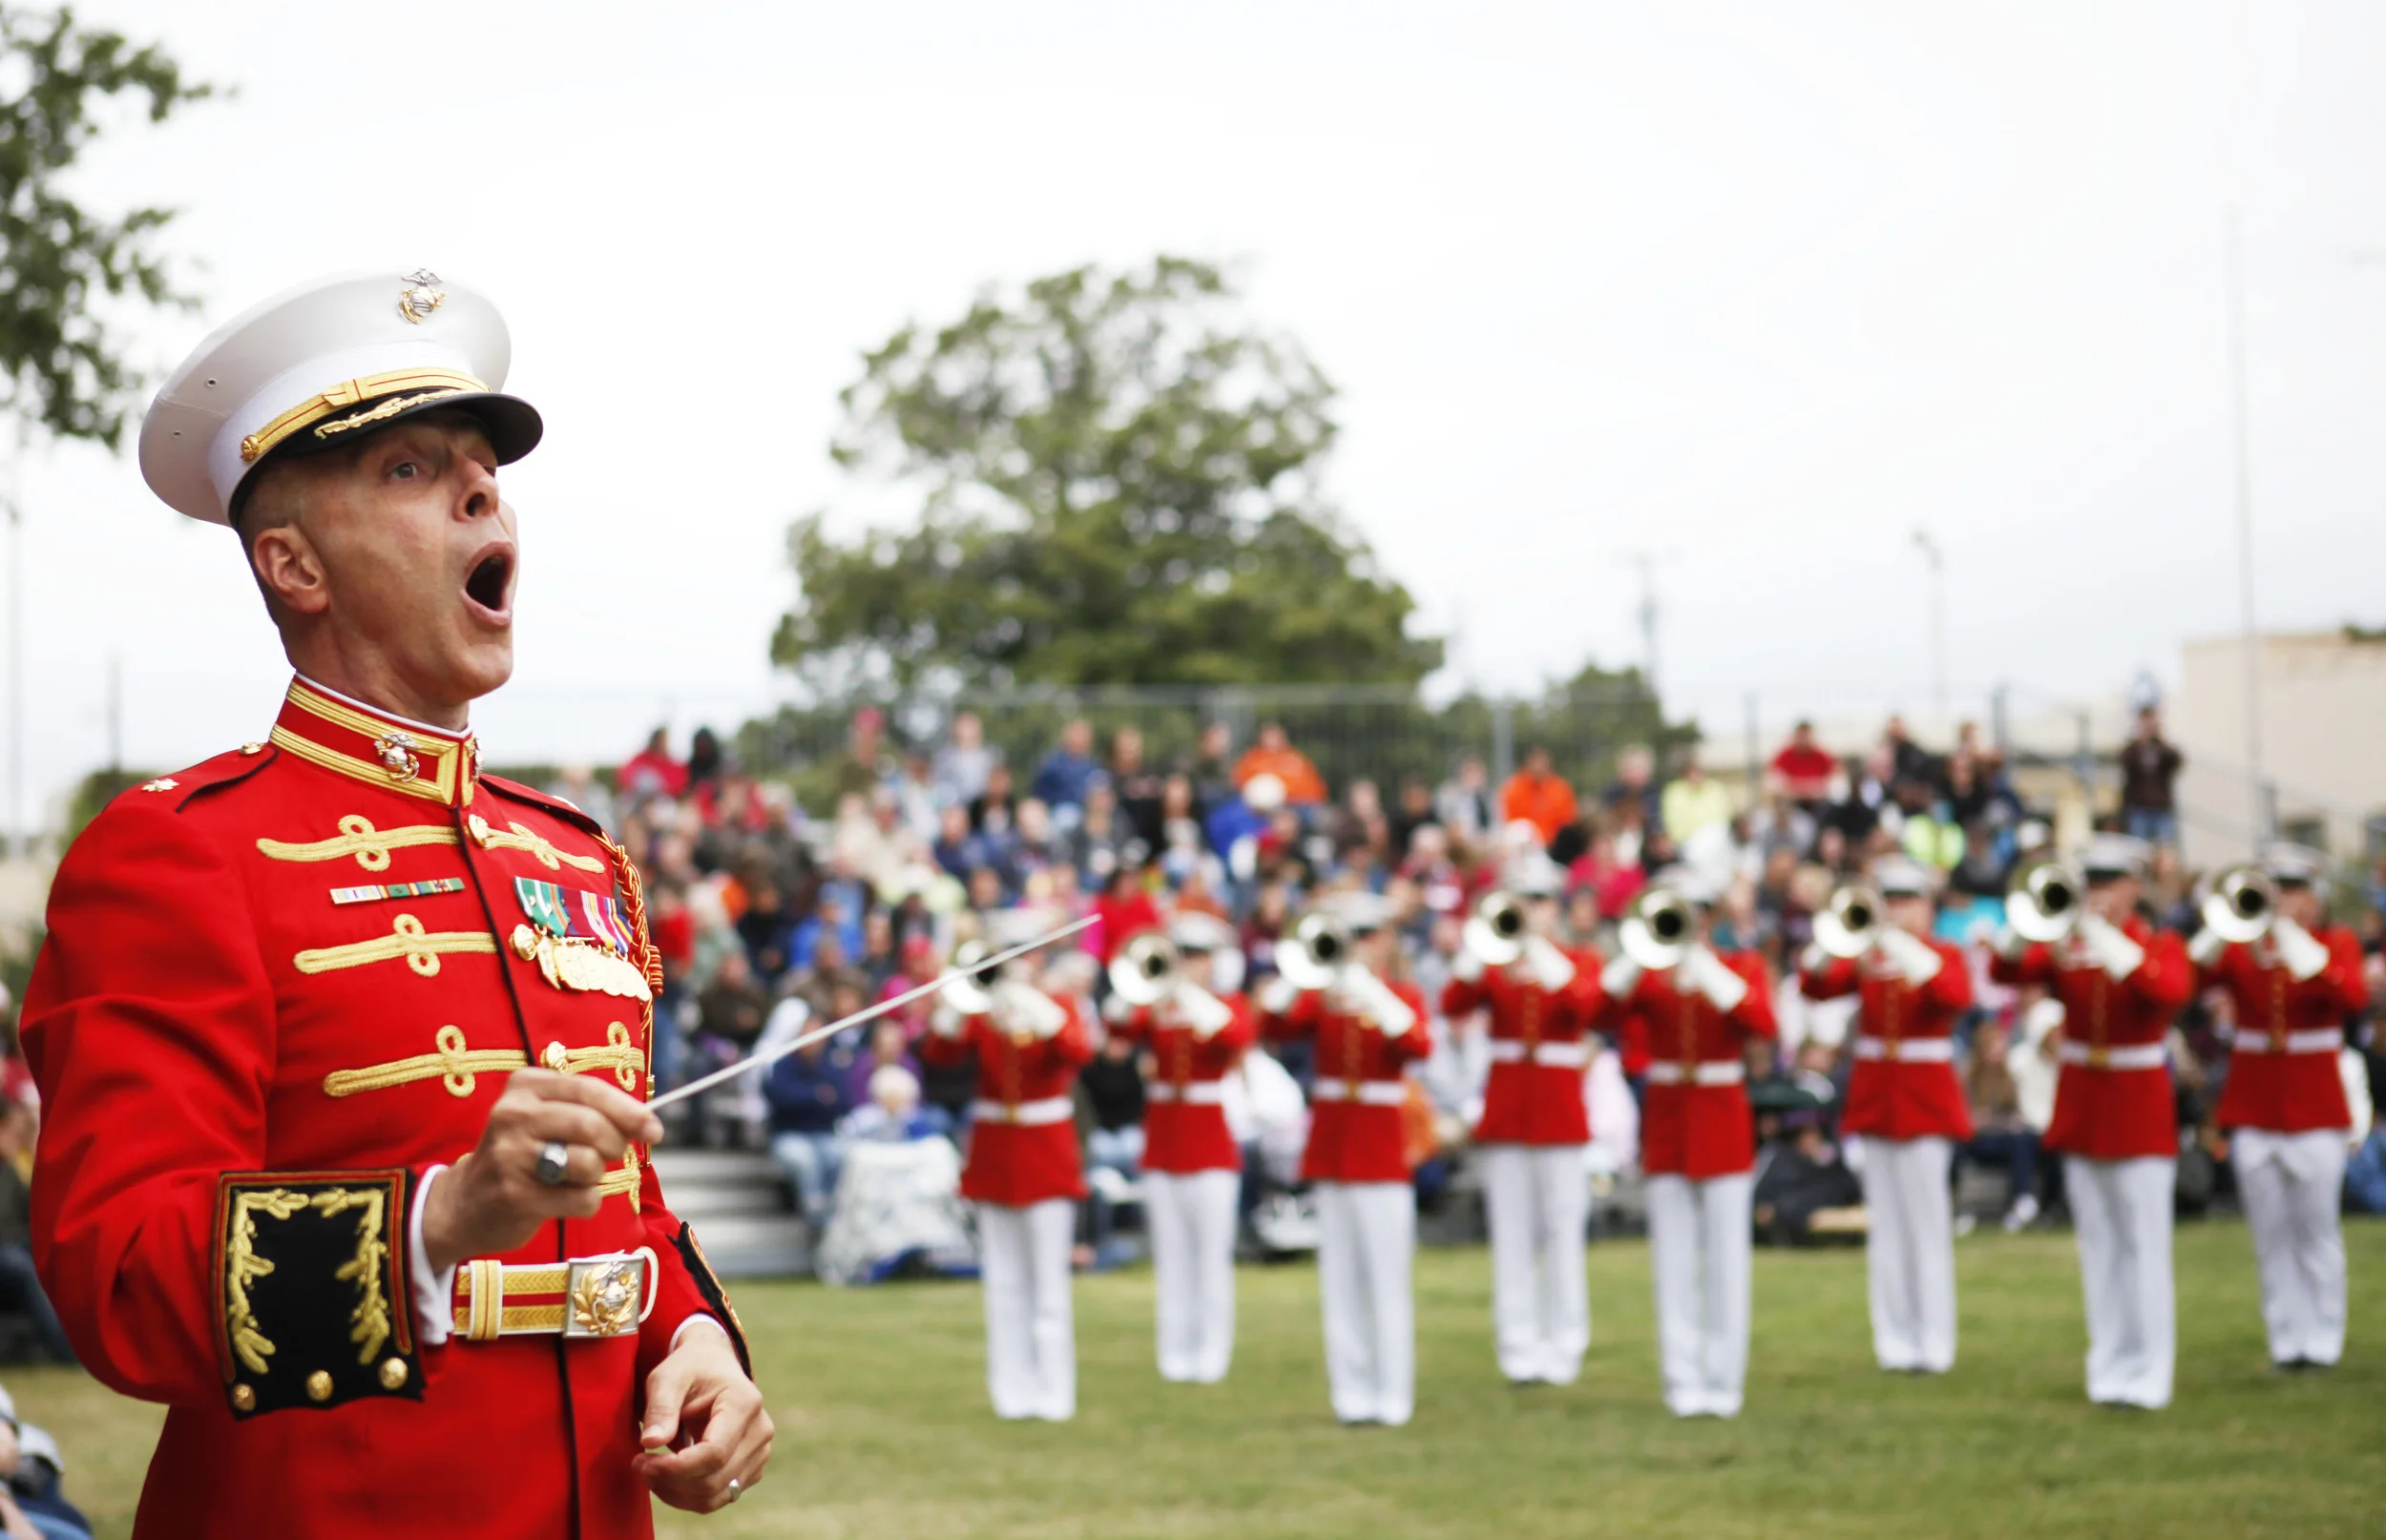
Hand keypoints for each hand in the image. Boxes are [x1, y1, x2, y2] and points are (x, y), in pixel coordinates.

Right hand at [421, 1069, 662, 1273]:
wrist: (464, 1203)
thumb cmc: (521, 1155)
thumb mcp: (545, 1118)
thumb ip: (590, 1112)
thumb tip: (646, 1123)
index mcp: (525, 1086)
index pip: (589, 1089)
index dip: (629, 1110)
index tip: (655, 1129)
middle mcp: (513, 1115)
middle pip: (592, 1125)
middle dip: (614, 1145)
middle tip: (610, 1156)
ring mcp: (511, 1156)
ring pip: (589, 1163)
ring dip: (595, 1176)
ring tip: (572, 1178)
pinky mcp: (516, 1195)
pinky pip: (583, 1199)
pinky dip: (586, 1202)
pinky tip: (560, 1200)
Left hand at [636, 1320, 772, 1511]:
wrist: (713, 1365)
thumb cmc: (689, 1368)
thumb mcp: (668, 1377)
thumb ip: (660, 1407)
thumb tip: (650, 1443)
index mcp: (744, 1403)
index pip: (714, 1454)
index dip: (675, 1468)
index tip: (641, 1461)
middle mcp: (760, 1431)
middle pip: (714, 1480)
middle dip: (669, 1481)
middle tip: (639, 1464)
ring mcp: (760, 1453)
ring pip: (715, 1497)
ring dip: (676, 1493)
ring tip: (650, 1471)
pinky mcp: (751, 1468)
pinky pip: (718, 1498)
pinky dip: (687, 1496)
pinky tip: (667, 1476)